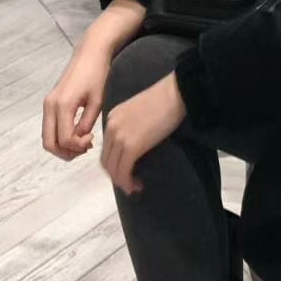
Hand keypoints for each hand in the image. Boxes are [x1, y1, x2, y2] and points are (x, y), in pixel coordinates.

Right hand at [42, 42, 110, 161]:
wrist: (90, 54)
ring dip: (63, 146)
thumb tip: (79, 140)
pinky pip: (50, 129)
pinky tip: (78, 133)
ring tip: (83, 141)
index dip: (79, 147)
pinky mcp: (49, 103)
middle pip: (49, 144)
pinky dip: (60, 137)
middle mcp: (50, 106)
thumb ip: (86, 123)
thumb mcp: (97, 101)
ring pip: (47, 138)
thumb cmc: (97, 74)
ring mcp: (47, 104)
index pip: (64, 139)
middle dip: (67, 152)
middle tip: (85, 148)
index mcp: (62, 105)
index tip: (92, 139)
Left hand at [101, 74, 186, 194]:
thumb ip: (130, 126)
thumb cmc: (163, 100)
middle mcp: (111, 128)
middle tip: (129, 183)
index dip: (114, 163)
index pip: (107, 147)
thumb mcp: (138, 112)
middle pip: (106, 160)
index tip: (126, 170)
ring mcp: (119, 138)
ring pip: (113, 168)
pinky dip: (127, 182)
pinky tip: (136, 185)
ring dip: (121, 181)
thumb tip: (136, 145)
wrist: (174, 94)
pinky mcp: (131, 147)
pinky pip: (123, 171)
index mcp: (112, 118)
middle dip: (116, 175)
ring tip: (134, 187)